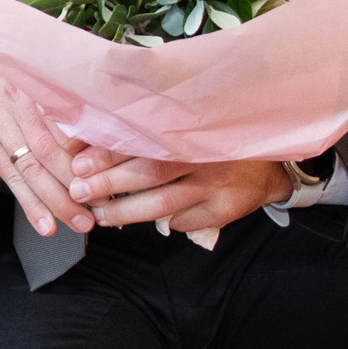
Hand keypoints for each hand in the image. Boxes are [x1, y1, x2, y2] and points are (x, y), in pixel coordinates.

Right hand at [0, 51, 95, 237]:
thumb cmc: (13, 75)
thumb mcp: (42, 76)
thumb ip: (70, 102)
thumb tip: (107, 139)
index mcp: (39, 85)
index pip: (68, 123)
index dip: (89, 153)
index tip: (111, 174)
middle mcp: (16, 104)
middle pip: (48, 150)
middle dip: (75, 184)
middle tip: (100, 206)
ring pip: (30, 169)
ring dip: (55, 201)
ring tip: (78, 221)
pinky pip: (10, 179)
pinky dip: (29, 204)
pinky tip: (44, 223)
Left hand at [66, 148, 291, 235]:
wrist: (268, 166)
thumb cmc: (214, 142)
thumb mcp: (187, 126)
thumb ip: (149, 130)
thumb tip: (93, 139)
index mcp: (190, 128)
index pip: (142, 139)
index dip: (108, 152)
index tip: (79, 162)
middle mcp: (203, 155)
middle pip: (150, 171)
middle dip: (109, 183)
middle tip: (79, 191)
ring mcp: (216, 185)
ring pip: (163, 203)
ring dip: (125, 212)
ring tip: (100, 215)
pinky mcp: (224, 210)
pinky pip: (184, 221)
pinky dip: (163, 222)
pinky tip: (145, 221)